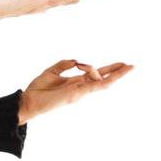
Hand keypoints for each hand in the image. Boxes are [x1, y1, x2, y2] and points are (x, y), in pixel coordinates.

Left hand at [18, 59, 134, 123]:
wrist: (28, 101)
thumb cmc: (38, 89)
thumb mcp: (52, 71)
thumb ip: (65, 64)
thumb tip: (77, 60)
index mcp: (75, 82)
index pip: (96, 75)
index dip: (108, 69)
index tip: (120, 62)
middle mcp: (80, 87)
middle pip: (103, 79)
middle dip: (118, 72)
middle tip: (132, 65)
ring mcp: (80, 91)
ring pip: (102, 82)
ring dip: (108, 71)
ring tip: (107, 65)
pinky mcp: (76, 94)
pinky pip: (95, 85)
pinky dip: (103, 77)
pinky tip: (117, 73)